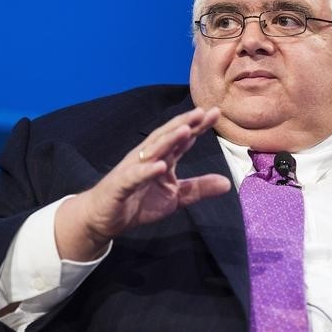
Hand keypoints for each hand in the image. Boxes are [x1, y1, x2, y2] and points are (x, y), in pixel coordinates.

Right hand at [55, 107, 231, 260]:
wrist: (103, 219)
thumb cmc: (137, 202)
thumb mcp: (175, 197)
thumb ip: (199, 188)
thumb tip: (228, 183)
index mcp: (162, 158)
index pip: (182, 139)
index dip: (198, 126)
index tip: (216, 113)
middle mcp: (147, 158)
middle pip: (168, 137)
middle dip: (185, 123)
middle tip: (203, 112)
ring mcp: (132, 169)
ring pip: (152, 151)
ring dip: (168, 140)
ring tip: (186, 130)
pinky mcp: (120, 185)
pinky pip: (134, 176)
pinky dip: (146, 171)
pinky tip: (159, 165)